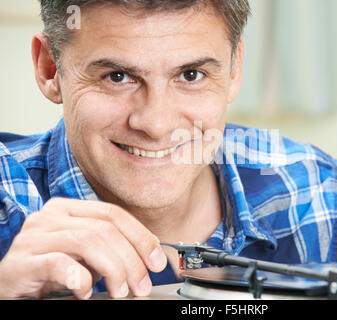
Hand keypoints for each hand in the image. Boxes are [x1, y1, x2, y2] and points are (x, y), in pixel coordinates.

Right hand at [0, 198, 166, 298]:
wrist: (8, 284)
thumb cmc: (48, 268)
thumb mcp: (84, 254)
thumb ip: (109, 250)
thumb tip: (147, 260)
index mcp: (69, 209)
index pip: (113, 213)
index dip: (141, 236)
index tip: (157, 260)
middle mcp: (50, 216)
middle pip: (104, 228)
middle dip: (131, 258)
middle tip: (141, 284)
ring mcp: (34, 237)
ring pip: (87, 241)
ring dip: (112, 268)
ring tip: (119, 291)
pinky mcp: (21, 262)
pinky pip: (57, 263)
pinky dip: (78, 276)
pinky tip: (86, 290)